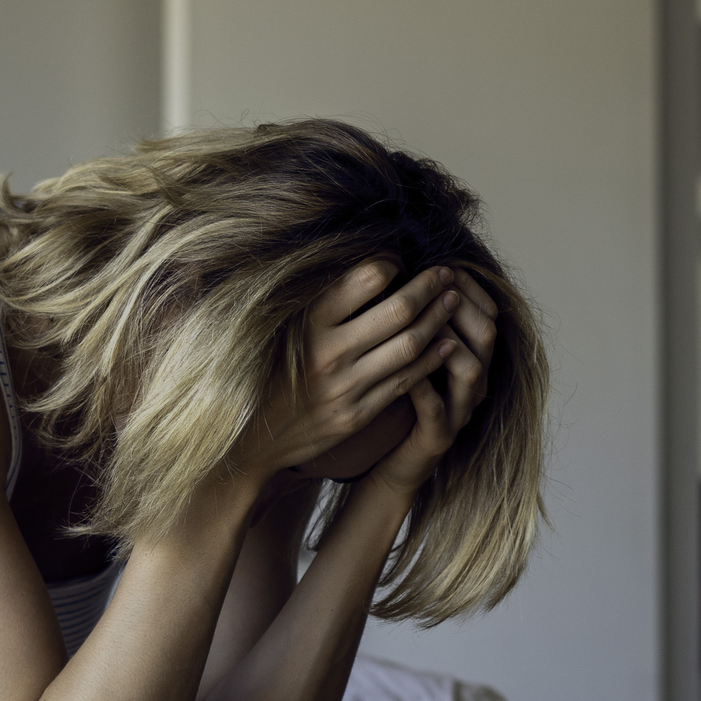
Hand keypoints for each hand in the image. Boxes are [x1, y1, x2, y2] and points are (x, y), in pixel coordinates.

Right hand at [234, 260, 460, 478]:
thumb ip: (316, 302)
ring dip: (438, 319)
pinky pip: (405, 382)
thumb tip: (356, 265)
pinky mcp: (357, 414)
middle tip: (446, 273)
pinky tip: (446, 343)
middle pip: (398, 310)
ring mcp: (346, 386)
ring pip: (409, 346)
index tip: (402, 260)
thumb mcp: (278, 330)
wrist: (248, 440)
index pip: (366, 278)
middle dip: (429, 287)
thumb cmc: (264, 375)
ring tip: (453, 300)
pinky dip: (431, 360)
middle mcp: (330, 352)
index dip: (392, 263)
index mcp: (308, 323)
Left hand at [366, 265, 495, 497]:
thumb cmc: (402, 397)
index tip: (442, 265)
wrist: (396, 459)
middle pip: (486, 334)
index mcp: (473, 357)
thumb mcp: (412, 353)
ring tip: (418, 322)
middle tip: (432, 286)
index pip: (487, 312)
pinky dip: (422, 386)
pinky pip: (436, 409)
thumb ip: (416, 320)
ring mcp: (459, 410)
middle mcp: (474, 382)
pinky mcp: (439, 436)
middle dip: (460, 304)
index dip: (468, 286)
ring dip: (445, 339)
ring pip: (471, 369)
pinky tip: (402, 368)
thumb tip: (404, 271)